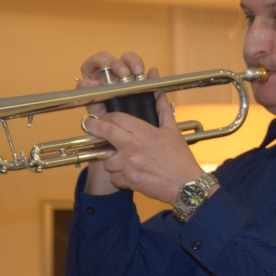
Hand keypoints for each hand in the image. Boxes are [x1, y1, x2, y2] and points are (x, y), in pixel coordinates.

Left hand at [76, 52, 170, 196]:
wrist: (185, 184)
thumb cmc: (180, 159)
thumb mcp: (172, 131)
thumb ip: (162, 109)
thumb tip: (158, 91)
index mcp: (144, 132)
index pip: (117, 118)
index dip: (107, 117)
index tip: (103, 118)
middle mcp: (134, 147)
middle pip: (105, 131)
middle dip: (93, 126)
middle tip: (90, 125)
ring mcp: (129, 164)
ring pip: (107, 158)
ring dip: (110, 158)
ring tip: (121, 159)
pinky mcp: (128, 180)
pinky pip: (114, 176)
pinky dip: (119, 176)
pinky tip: (129, 174)